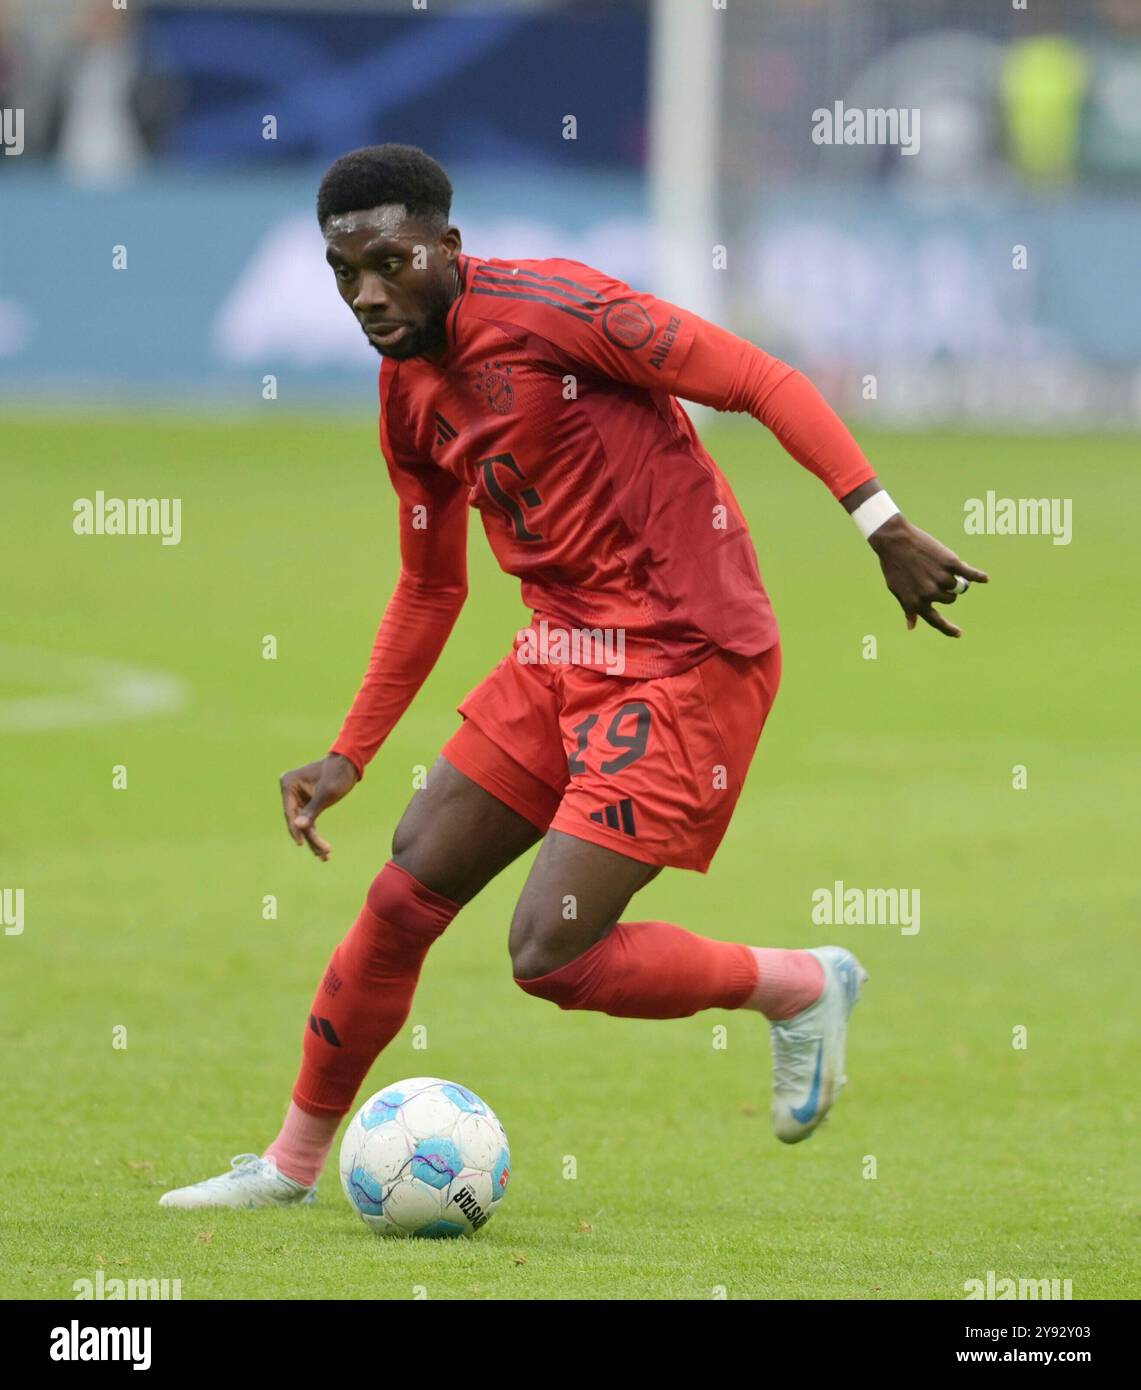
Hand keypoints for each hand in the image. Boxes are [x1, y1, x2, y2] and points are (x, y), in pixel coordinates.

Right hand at [279, 753, 359, 860]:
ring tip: (325, 856)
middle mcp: (290, 790)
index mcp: (288, 784)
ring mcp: (297, 797)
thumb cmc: (338, 774)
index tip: (302, 844)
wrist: (350, 763)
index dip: (296, 830)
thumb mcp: (326, 793)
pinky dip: (316, 833)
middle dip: (310, 838)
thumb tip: (298, 827)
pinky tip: (323, 849)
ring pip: (304, 823)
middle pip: (297, 820)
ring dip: (314, 839)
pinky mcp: (307, 802)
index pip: (290, 812)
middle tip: (323, 854)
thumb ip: (312, 811)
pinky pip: (309, 821)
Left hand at [868, 514, 988, 637]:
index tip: (959, 634)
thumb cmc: (893, 566)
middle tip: (934, 575)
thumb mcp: (897, 590)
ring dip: (952, 577)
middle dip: (946, 590)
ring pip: (957, 585)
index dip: (948, 629)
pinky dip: (978, 576)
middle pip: (950, 599)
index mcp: (916, 603)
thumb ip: (908, 608)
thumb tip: (912, 627)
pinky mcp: (950, 563)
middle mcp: (930, 593)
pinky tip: (985, 579)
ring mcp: (941, 578)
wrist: (895, 541)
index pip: (936, 621)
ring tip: (939, 564)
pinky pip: (970, 574)